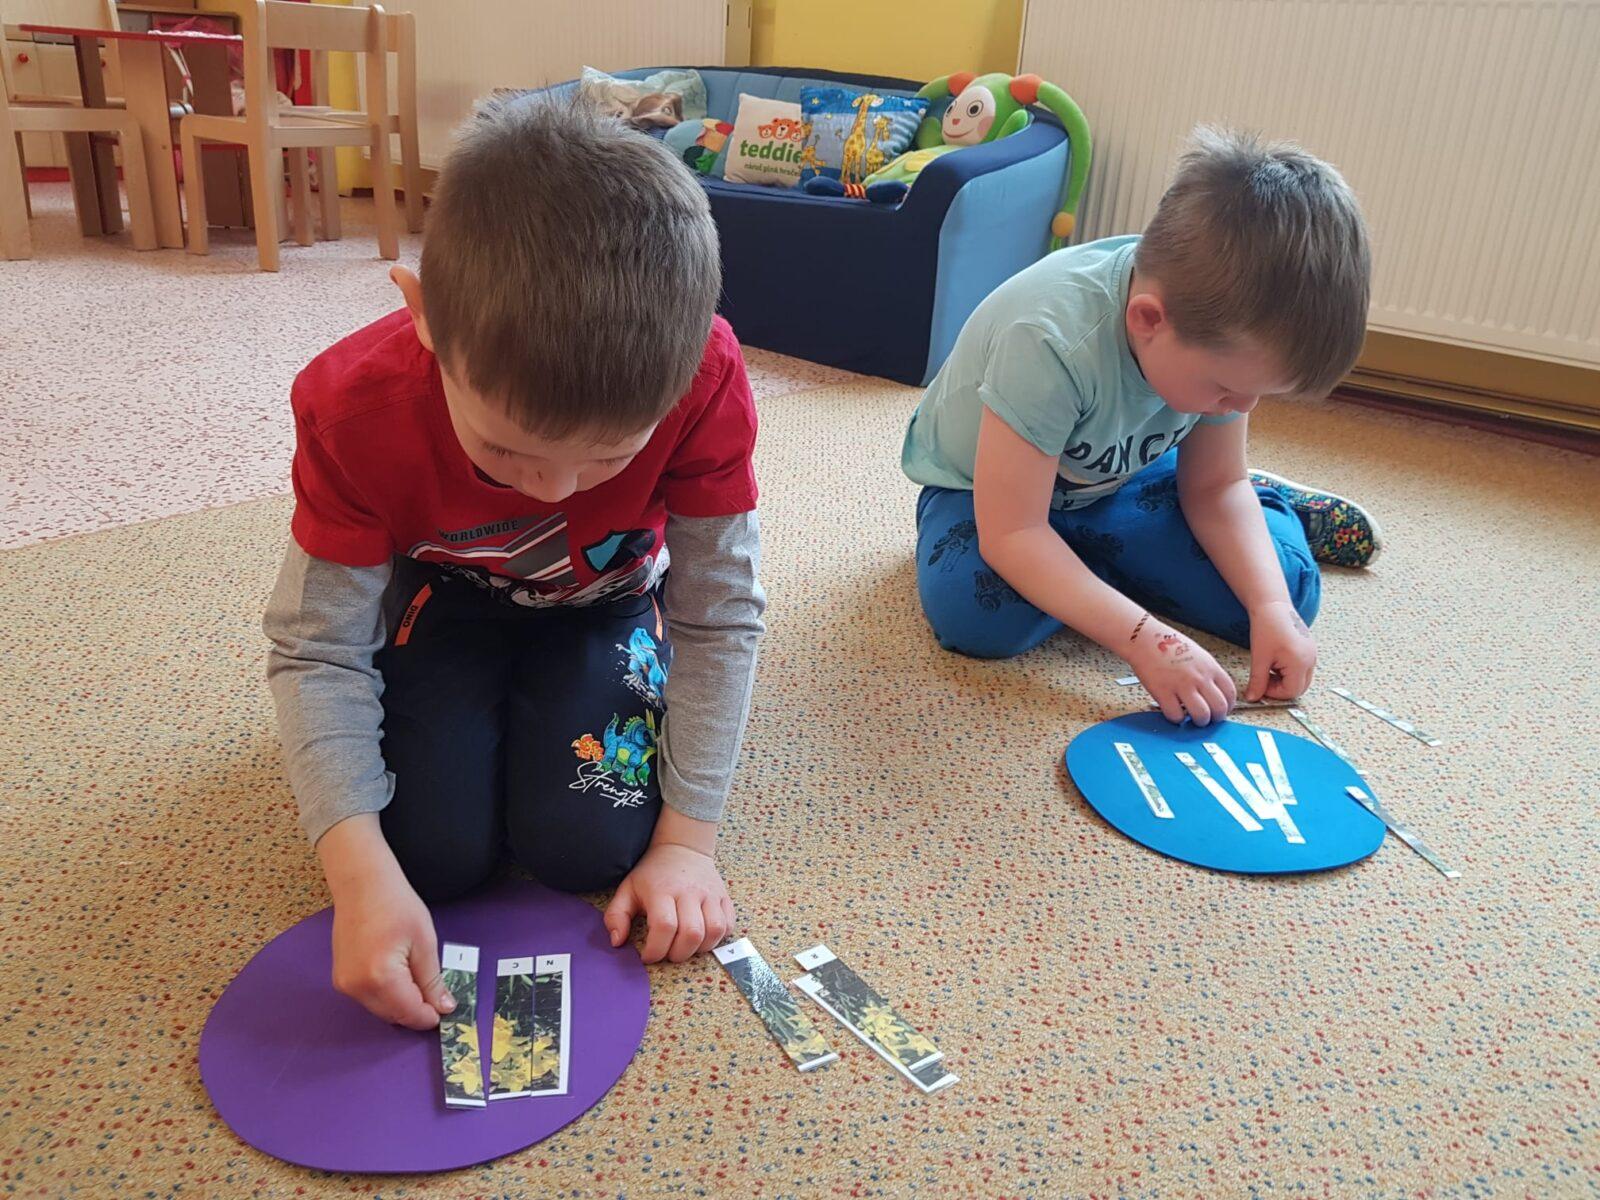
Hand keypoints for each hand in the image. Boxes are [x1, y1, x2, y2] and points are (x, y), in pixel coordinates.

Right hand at [323, 823, 453, 1028]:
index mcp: (380, 978)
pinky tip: (399, 974)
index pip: (409, 1013)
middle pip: (394, 1016)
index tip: (446, 1009)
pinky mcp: (340, 978)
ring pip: (381, 1010)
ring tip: (417, 976)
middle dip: (417, 1010)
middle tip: (436, 993)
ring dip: (402, 1003)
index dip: (430, 1016)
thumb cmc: (396, 905)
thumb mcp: (424, 942)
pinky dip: (387, 995)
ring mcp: (344, 984)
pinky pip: (369, 998)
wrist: (361, 883)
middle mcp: (356, 987)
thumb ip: (432, 981)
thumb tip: (444, 1008)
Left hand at [603, 842, 734, 963]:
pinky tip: (702, 937)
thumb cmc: (653, 873)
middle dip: (678, 954)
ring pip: (714, 931)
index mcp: (663, 890)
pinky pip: (728, 925)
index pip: (664, 927)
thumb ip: (616, 916)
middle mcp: (689, 891)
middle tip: (667, 953)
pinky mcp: (724, 897)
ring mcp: (710, 894)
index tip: (648, 956)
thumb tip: (618, 942)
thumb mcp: (627, 889)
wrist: (682, 848)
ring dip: (700, 949)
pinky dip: (717, 939)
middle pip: (692, 933)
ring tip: (685, 947)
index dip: (656, 950)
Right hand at [1129, 619, 1237, 725]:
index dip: (1227, 706)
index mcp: (1210, 667)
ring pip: (1201, 715)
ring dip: (1198, 721)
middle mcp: (1199, 677)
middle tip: (1207, 718)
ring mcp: (1182, 685)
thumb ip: (1208, 674)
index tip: (1221, 710)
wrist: (1145, 639)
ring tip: (1191, 718)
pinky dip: (1177, 719)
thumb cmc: (1169, 645)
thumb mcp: (1198, 656)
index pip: (1230, 693)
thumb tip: (1212, 694)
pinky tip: (1174, 712)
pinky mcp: (1163, 692)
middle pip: (1219, 708)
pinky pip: (1176, 715)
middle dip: (1215, 718)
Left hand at [1246, 600, 1316, 700]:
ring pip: (1301, 679)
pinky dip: (1290, 670)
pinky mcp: (1310, 649)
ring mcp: (1312, 654)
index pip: (1291, 692)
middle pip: (1299, 688)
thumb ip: (1257, 681)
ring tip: (1270, 666)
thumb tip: (1252, 698)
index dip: (1274, 693)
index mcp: (1300, 663)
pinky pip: (1303, 668)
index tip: (1261, 684)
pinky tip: (1277, 659)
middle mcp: (1311, 660)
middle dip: (1281, 688)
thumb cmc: (1266, 628)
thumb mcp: (1259, 658)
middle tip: (1265, 677)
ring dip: (1285, 679)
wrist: (1272, 606)